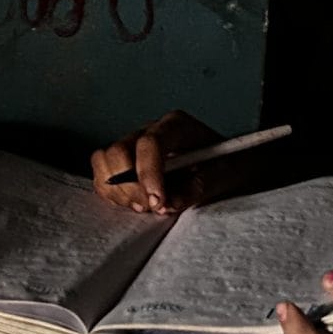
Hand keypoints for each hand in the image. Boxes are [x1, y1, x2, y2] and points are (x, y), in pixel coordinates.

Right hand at [88, 109, 220, 214]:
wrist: (230, 163)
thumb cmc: (228, 165)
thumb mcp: (224, 175)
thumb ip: (198, 188)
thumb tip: (166, 204)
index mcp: (176, 126)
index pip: (150, 143)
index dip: (148, 173)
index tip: (157, 201)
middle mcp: (150, 130)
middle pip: (118, 150)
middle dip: (129, 185)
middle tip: (149, 207)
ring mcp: (134, 144)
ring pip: (103, 161)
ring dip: (117, 190)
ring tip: (143, 206)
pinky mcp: (125, 161)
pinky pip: (102, 174)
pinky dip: (112, 193)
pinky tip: (135, 203)